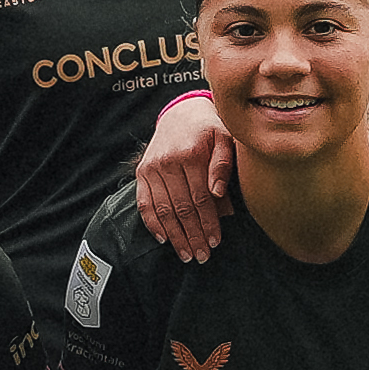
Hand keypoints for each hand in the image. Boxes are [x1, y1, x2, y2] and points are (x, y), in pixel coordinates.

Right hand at [133, 99, 234, 261]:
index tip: (215, 242)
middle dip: (192, 235)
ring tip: (186, 254)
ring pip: (162, 210)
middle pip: (181, 208)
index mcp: (190, 154)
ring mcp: (151, 167)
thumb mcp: (226, 138)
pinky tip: (163, 239)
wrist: (182, 113)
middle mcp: (167, 161)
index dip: (208, 223)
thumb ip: (223, 164)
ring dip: (174, 236)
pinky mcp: (142, 172)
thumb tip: (218, 193)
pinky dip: (153, 223)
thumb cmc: (210, 129)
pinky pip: (144, 203)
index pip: (201, 198)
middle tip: (202, 256)